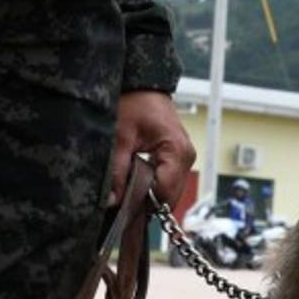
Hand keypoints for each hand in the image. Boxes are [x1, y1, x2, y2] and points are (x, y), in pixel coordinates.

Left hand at [109, 91, 195, 206]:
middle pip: (171, 196)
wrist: (143, 85)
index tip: (123, 213)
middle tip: (123, 210)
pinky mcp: (178, 158)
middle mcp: (186, 157)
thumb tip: (111, 200)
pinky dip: (154, 187)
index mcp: (177, 152)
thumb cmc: (135, 102)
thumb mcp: (120, 137)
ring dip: (151, 197)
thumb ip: (117, 171)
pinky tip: (138, 187)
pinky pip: (169, 181)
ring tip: (129, 198)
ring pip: (170, 191)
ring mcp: (185, 158)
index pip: (164, 193)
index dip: (144, 205)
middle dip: (148, 205)